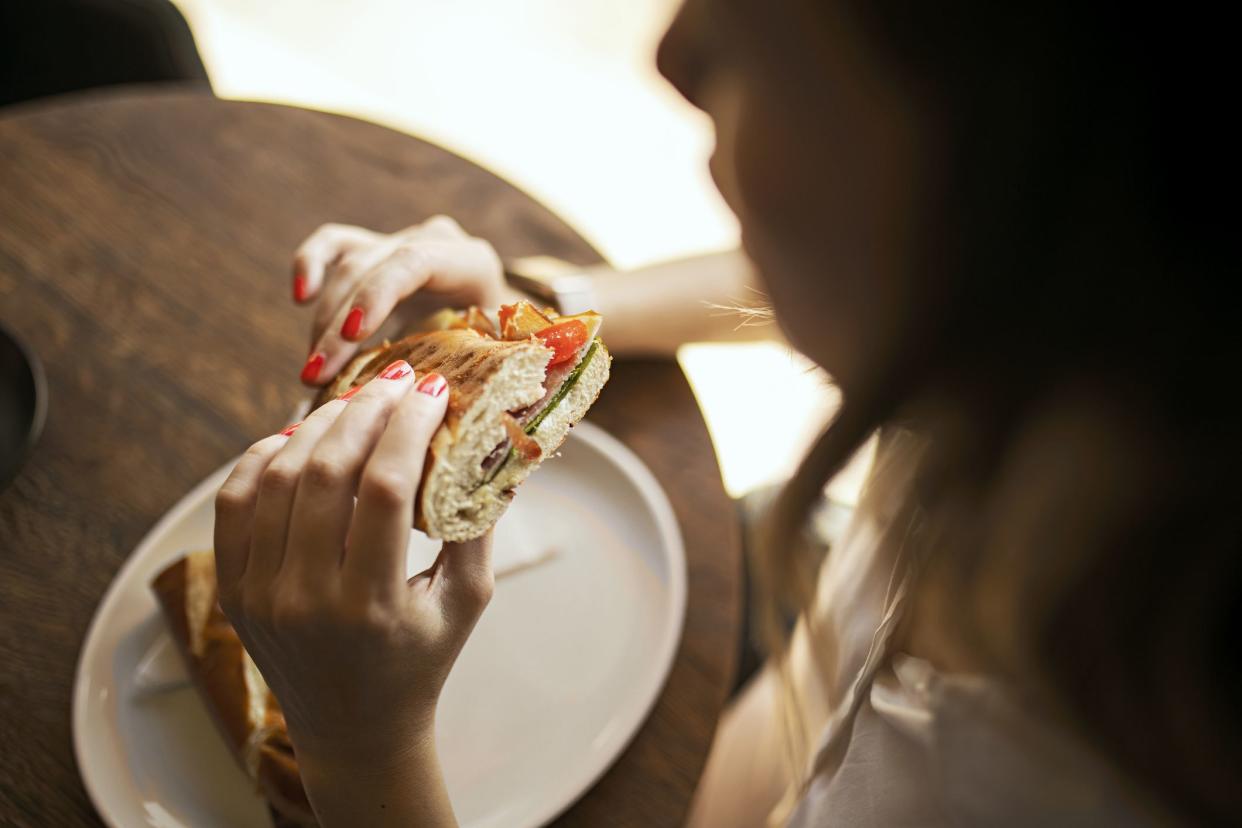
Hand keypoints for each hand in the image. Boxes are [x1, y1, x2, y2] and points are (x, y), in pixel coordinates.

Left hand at [214, 362, 491, 825]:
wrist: (354, 730)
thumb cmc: (421, 662)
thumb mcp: (467, 600)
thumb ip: (477, 523)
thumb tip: (490, 443)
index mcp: (370, 605)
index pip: (384, 489)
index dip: (409, 427)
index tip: (432, 390)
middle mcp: (305, 599)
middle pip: (325, 471)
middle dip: (365, 411)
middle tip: (396, 380)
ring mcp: (259, 593)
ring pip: (275, 477)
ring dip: (317, 426)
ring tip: (355, 403)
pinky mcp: (235, 589)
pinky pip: (235, 501)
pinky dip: (264, 456)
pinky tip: (300, 436)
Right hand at [291, 216, 507, 385]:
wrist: (499, 323)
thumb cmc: (503, 346)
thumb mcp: (502, 351)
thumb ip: (482, 360)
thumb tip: (445, 391)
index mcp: (471, 261)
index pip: (414, 262)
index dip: (378, 294)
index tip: (353, 336)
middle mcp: (434, 241)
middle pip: (372, 270)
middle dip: (339, 327)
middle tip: (316, 377)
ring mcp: (401, 241)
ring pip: (348, 266)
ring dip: (322, 321)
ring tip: (311, 372)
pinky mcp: (373, 248)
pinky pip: (333, 245)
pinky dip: (310, 264)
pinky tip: (299, 298)